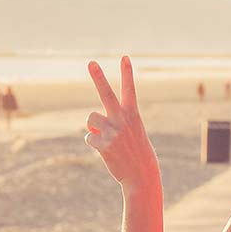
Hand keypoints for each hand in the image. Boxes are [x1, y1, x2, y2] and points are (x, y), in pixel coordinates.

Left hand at [84, 56, 160, 193]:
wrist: (141, 174)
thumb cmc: (137, 151)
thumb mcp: (132, 132)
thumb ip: (113, 123)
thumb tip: (90, 124)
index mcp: (132, 115)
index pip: (129, 89)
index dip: (127, 72)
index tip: (124, 57)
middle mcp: (122, 120)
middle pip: (107, 94)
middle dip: (98, 77)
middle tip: (91, 62)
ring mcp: (113, 132)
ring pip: (91, 118)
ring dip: (94, 127)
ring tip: (108, 138)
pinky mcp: (103, 144)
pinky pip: (89, 136)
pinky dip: (94, 143)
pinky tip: (106, 150)